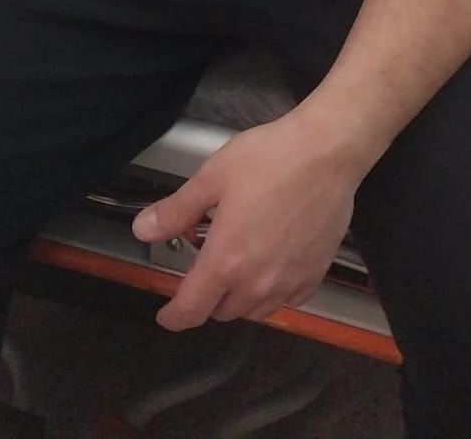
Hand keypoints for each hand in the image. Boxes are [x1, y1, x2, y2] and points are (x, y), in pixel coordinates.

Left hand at [131, 116, 359, 330]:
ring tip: (237, 268)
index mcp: (225, 260)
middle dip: (207, 298)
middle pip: (222, 312)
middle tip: (206, 267)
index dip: (173, 317)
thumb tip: (142, 230)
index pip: (191, 309)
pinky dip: (272, 294)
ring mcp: (288, 282)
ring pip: (254, 311)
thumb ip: (176, 210)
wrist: (327, 152)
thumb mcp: (213, 177)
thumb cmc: (270, 158)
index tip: (167, 315)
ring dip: (238, 299)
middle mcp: (256, 282)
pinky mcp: (314, 275)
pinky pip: (286, 301)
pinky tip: (271, 268)